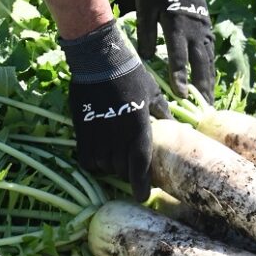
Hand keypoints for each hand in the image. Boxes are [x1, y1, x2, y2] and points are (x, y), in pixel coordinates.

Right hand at [61, 20, 170, 201]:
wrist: (99, 60)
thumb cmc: (131, 74)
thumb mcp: (152, 93)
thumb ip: (161, 114)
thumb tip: (174, 127)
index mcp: (138, 127)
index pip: (139, 165)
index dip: (140, 185)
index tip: (142, 196)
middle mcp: (117, 136)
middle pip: (121, 169)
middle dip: (128, 173)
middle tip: (132, 169)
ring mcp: (97, 134)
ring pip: (104, 166)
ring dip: (111, 167)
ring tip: (116, 159)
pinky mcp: (81, 131)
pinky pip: (86, 159)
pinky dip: (94, 162)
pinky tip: (99, 156)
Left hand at [136, 0, 214, 100]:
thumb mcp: (145, 4)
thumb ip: (145, 31)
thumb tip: (145, 57)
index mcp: (177, 24)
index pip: (179, 55)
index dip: (179, 76)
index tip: (181, 95)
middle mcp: (194, 30)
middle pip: (200, 64)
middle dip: (202, 87)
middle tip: (203, 109)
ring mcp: (203, 30)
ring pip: (209, 61)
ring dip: (209, 82)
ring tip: (210, 102)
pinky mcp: (207, 29)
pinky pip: (211, 53)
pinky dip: (211, 69)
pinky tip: (210, 82)